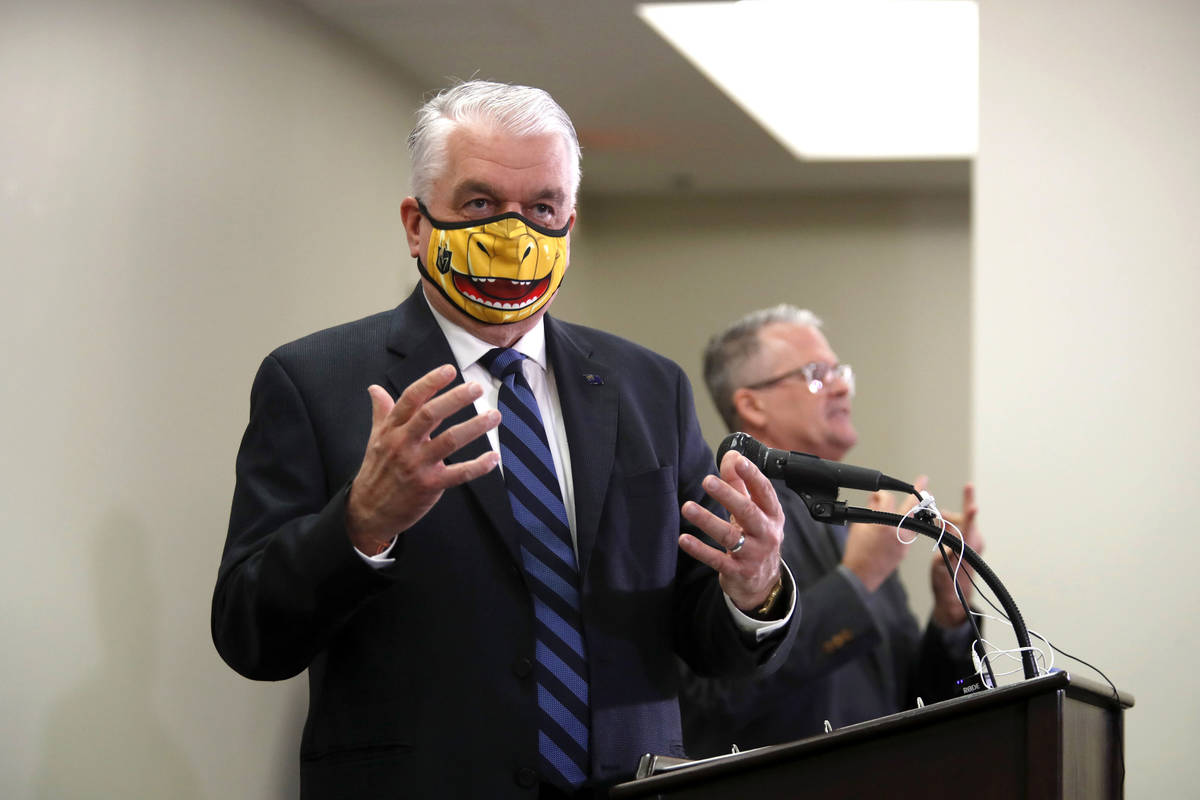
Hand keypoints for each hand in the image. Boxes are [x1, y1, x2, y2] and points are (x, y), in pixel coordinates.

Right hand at [346, 364, 500, 553]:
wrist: (368, 510)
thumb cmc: (377, 470)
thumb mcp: (376, 438)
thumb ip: (381, 411)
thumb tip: (374, 388)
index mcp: (392, 429)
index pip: (411, 399)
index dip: (431, 382)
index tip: (450, 369)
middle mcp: (403, 443)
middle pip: (430, 415)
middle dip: (455, 399)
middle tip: (477, 387)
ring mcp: (416, 465)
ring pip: (449, 441)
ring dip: (474, 427)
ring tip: (494, 416)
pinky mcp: (429, 486)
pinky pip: (457, 474)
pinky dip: (477, 466)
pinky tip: (493, 458)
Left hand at [678, 451, 784, 612]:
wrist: (763, 583)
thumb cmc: (756, 538)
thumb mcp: (754, 511)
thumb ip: (740, 483)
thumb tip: (731, 455)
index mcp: (772, 514)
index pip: (764, 491)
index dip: (752, 475)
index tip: (737, 460)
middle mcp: (766, 533)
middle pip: (747, 511)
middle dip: (727, 495)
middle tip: (706, 481)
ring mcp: (753, 554)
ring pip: (729, 535)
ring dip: (707, 520)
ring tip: (687, 507)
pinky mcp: (737, 571)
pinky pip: (716, 559)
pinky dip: (699, 549)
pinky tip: (684, 538)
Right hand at [842, 476, 927, 591]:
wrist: (861, 575)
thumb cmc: (857, 552)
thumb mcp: (859, 526)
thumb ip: (871, 511)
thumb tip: (877, 500)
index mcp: (884, 523)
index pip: (887, 499)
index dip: (881, 494)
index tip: (877, 495)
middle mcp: (898, 532)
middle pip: (913, 507)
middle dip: (919, 492)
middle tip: (924, 482)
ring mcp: (904, 542)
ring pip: (915, 521)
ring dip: (917, 511)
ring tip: (920, 501)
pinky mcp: (905, 550)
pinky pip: (910, 533)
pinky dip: (908, 526)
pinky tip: (903, 524)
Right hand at [930, 483, 981, 627]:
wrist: (955, 598)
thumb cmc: (945, 583)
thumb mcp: (939, 563)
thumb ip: (945, 541)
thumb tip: (946, 524)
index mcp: (966, 550)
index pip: (968, 526)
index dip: (969, 512)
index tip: (972, 501)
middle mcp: (975, 544)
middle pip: (962, 519)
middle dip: (949, 517)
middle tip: (938, 520)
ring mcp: (977, 543)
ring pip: (962, 523)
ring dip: (950, 523)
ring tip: (940, 532)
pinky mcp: (975, 544)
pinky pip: (964, 528)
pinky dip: (953, 528)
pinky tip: (946, 536)